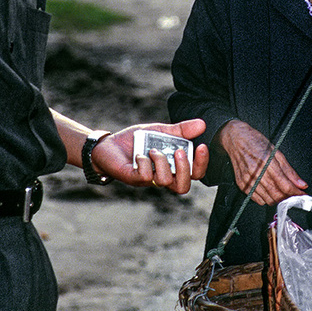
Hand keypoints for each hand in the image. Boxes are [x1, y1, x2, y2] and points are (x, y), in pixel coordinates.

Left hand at [91, 119, 208, 194]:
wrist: (109, 144)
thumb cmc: (136, 140)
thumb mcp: (161, 130)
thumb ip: (181, 130)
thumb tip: (202, 124)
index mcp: (173, 166)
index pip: (194, 174)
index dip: (201, 164)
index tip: (201, 146)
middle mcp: (162, 176)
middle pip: (183, 186)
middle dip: (185, 169)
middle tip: (178, 152)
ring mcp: (148, 180)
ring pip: (165, 181)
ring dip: (162, 162)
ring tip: (153, 150)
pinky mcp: (133, 178)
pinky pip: (145, 176)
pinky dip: (144, 162)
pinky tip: (139, 154)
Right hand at [217, 120, 307, 206]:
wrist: (235, 139)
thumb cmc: (255, 142)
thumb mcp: (276, 152)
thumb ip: (289, 171)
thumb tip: (301, 183)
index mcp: (267, 161)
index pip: (284, 184)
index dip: (295, 192)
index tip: (302, 194)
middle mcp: (256, 172)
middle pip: (276, 194)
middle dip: (288, 198)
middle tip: (295, 196)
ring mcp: (247, 179)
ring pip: (267, 199)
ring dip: (278, 200)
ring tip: (284, 194)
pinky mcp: (242, 184)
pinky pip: (256, 199)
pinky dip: (266, 199)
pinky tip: (270, 193)